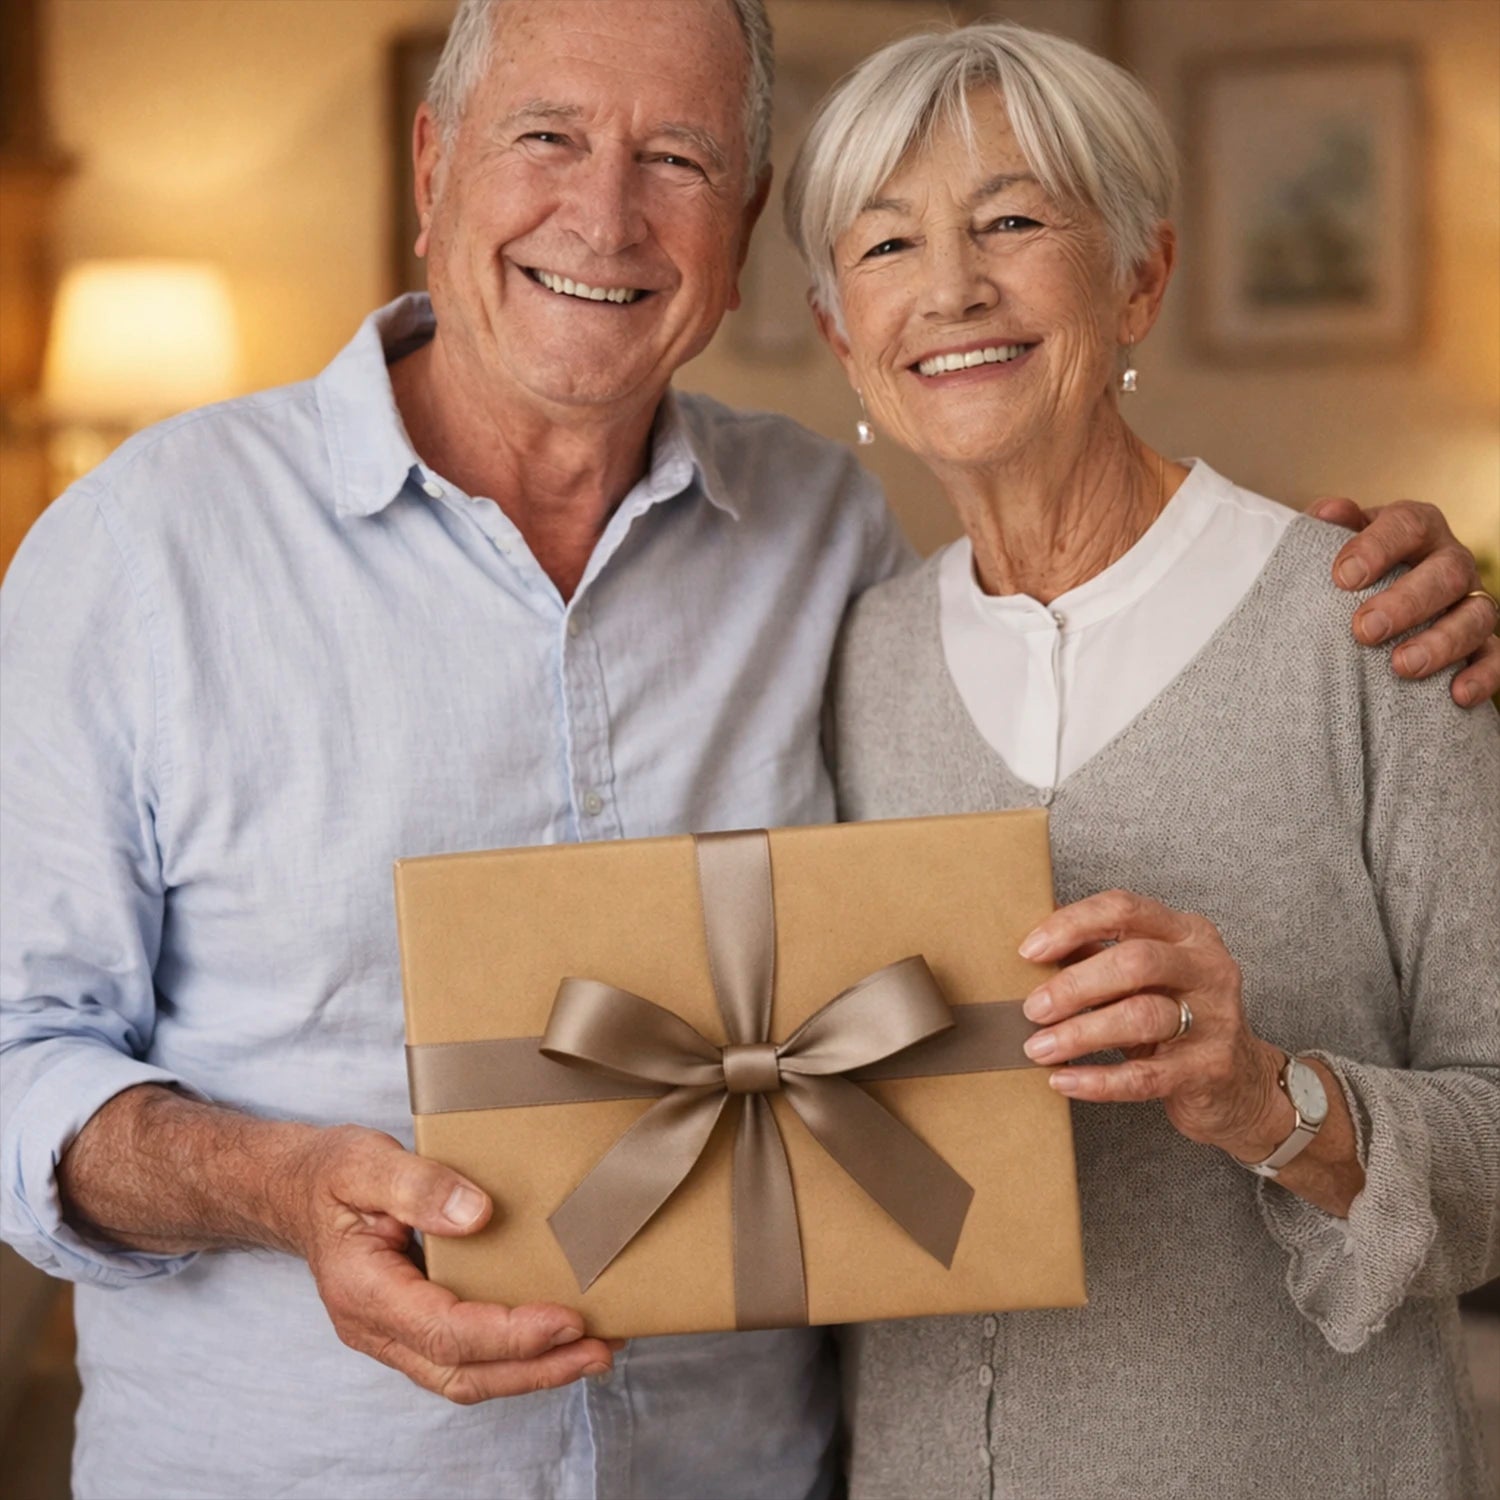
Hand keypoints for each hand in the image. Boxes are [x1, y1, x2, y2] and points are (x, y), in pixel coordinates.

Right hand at [280, 1125, 618, 1402]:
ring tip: (596, 1350)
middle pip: (462, 1372)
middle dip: (536, 1368)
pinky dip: (513, 1355)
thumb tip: (479, 1214)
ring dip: (533, 1370)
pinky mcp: (412, 1326)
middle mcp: (376, 1327)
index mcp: (363, 1290)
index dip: (509, 1333)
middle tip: (601, 1348)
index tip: (567, 1318)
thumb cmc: (329, 1174)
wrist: (295, 1191)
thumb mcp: (364, 1161)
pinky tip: (556, 1336)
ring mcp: (392, 1334)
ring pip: (466, 1375)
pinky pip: (464, 1357)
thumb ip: (418, 1186)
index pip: (444, 1331)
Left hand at [1017, 890, 1289, 1159]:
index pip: (1124, 910)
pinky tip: (1063, 1080)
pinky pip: (1145, 1075)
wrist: (1239, 1085)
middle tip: (1031, 1008)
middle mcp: (1207, 967)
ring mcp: (1215, 1018)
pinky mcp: (1210, 1069)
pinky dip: (1097, 1080)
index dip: (1072, 925)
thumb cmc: (1177, 1019)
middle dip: (1074, 984)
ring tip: (1038, 1048)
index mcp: (1186, 932)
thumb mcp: (1144, 979)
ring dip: (1080, 1032)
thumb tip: (1031, 946)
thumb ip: (1097, 955)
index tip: (1029, 950)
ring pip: (1140, 1017)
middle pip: (1135, 961)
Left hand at [1309, 496, 1499, 706]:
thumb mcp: (1336, 544)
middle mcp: (1451, 560)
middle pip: (1447, 573)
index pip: (1406, 525)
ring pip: (1476, 616)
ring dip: (1442, 642)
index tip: (1343, 578)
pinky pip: (1497, 657)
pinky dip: (1482, 675)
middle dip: (1407, 603)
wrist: (1372, 598)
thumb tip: (1327, 513)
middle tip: (1364, 630)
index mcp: (1416, 528)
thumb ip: (1330, 529)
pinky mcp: (1483, 642)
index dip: (1377, 547)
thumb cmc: (1350, 570)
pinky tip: (1457, 695)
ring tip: (1402, 666)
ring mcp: (1471, 601)